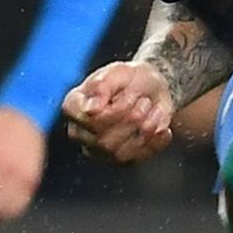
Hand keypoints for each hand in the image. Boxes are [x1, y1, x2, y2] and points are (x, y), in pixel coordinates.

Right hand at [59, 60, 179, 163]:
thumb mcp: (118, 72)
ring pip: (119, 153)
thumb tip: (92, 108)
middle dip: (130, 119)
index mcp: (74, 107)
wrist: (152, 90)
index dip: (112, 111)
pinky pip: (139, 158)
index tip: (127, 94)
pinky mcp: (122, 161)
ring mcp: (99, 150)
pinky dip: (156, 140)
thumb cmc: (130, 79)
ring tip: (149, 109)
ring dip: (143, 129)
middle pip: (102, 140)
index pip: (85, 120)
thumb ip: (102, 85)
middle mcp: (81, 132)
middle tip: (143, 100)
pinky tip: (158, 124)